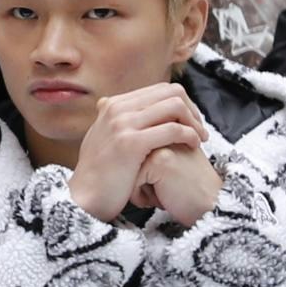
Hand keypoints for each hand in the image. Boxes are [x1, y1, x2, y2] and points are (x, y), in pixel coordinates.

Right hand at [67, 83, 212, 224]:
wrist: (85, 197)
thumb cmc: (100, 173)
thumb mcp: (104, 137)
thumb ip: (116, 121)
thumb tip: (122, 105)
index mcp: (113, 105)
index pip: (161, 89)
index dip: (183, 104)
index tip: (190, 123)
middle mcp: (117, 109)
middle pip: (172, 92)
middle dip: (193, 110)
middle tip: (200, 131)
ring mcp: (123, 124)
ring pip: (175, 106)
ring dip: (194, 122)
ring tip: (199, 140)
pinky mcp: (131, 143)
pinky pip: (173, 129)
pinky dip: (189, 135)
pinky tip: (193, 147)